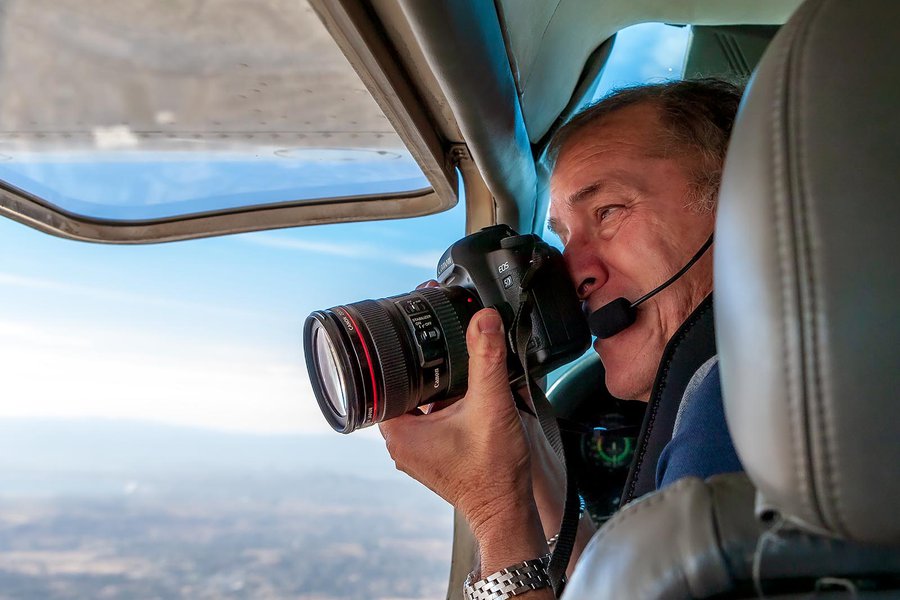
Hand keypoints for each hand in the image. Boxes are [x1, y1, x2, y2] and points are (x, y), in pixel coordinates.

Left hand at [379, 308, 546, 572]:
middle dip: (422, 365)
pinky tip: (464, 391)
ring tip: (454, 364)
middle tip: (440, 342)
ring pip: (418, 401)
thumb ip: (487, 359)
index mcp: (399, 432)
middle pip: (401, 388)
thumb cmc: (493, 473)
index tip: (415, 333)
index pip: (383, 379)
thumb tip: (482, 319)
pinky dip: (444, 401)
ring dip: (435, 384)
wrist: (508, 509)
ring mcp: (416, 449)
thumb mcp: (491, 406)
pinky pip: (430, 416)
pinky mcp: (432, 452)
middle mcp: (400, 442)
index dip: (398, 353)